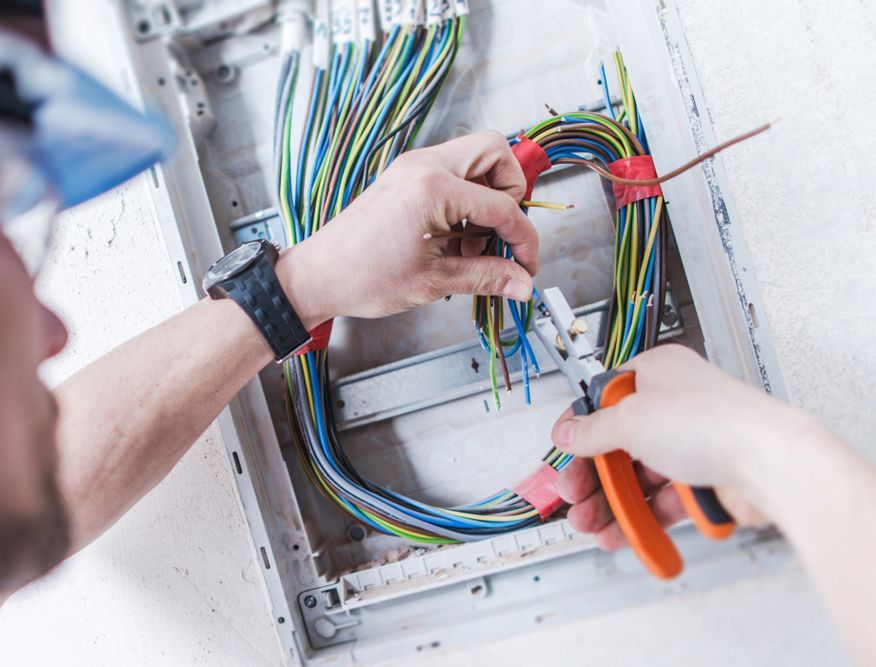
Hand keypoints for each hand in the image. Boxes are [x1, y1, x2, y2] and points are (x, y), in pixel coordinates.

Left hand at [275, 131, 537, 327]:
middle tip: (502, 235)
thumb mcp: (433, 281)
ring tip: (472, 246)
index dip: (523, 239)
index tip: (526, 265)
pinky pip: (453, 175)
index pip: (503, 206)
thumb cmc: (360, 276)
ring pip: (475, 161)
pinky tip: (454, 241)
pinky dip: (465, 202)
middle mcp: (423, 166)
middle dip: (510, 194)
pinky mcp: (405, 178)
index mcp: (432, 187)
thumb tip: (521, 283)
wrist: (317, 276)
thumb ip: (486, 277)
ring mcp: (412, 168)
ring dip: (487, 199)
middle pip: (495, 153)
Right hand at [550, 344, 810, 548]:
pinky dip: (641, 517)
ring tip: (592, 523)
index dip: (580, 426)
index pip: (605, 398)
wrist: (771, 464)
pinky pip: (663, 500)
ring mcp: (692, 444)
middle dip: (591, 474)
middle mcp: (675, 406)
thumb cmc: (717, 422)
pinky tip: (624, 531)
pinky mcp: (705, 480)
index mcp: (657, 373)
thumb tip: (568, 432)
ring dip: (611, 502)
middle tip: (573, 495)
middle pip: (619, 443)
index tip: (563, 450)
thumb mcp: (632, 418)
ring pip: (639, 476)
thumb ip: (592, 429)